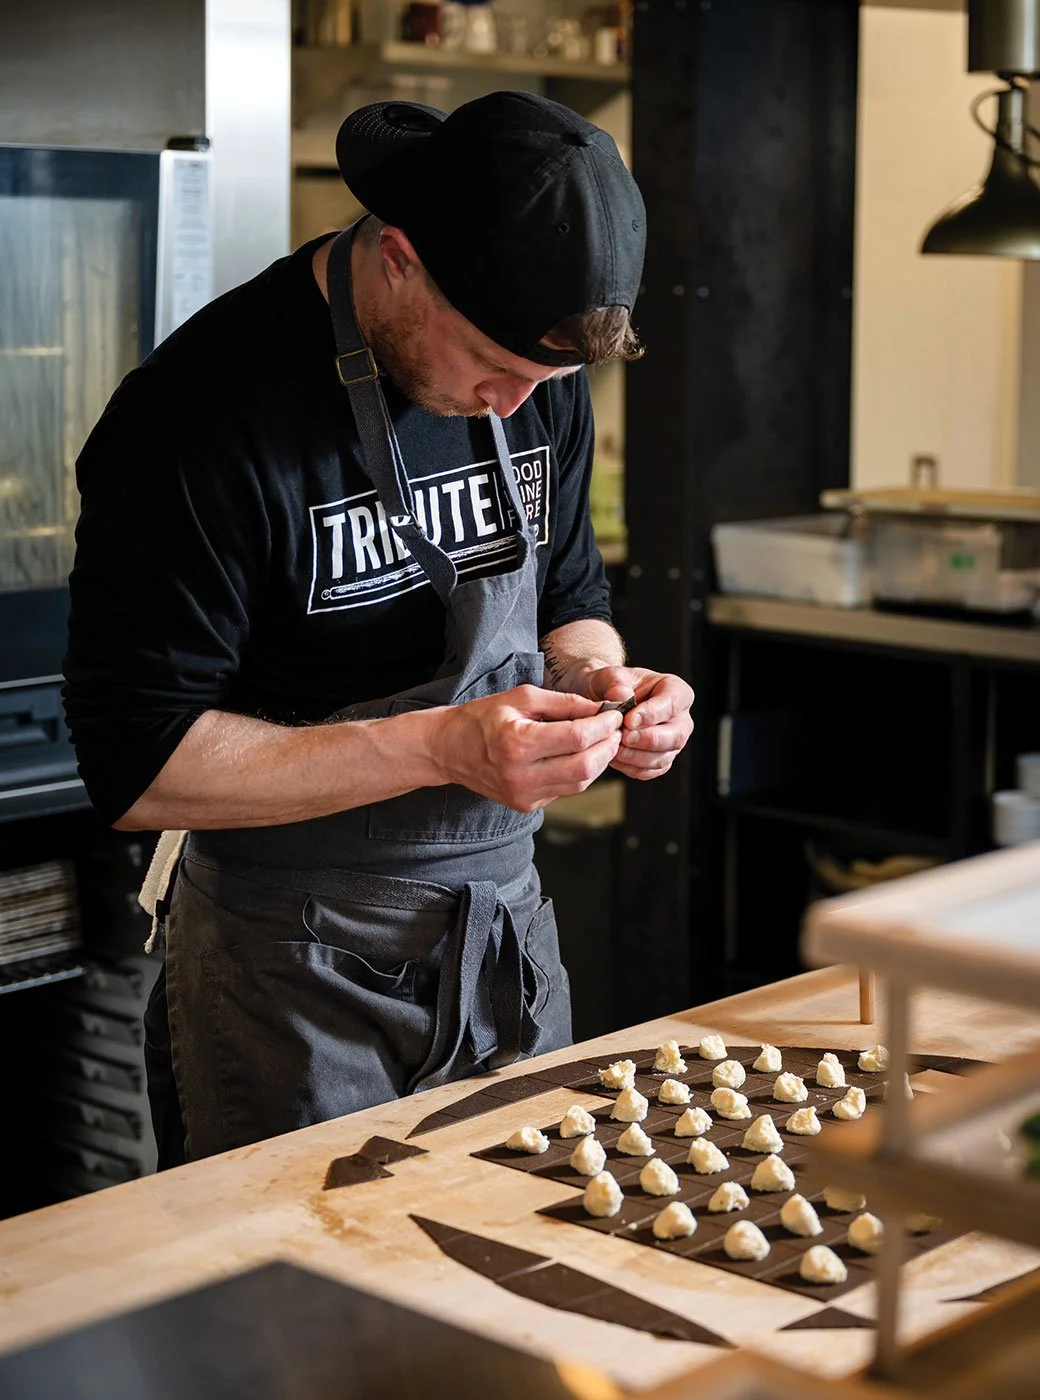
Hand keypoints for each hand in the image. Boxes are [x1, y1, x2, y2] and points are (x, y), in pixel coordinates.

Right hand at [431, 685, 624, 811]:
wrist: (449, 750)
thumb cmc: (482, 718)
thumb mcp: (522, 698)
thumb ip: (564, 702)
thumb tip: (599, 709)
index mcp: (517, 743)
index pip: (577, 738)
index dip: (603, 726)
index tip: (613, 714)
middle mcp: (521, 775)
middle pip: (585, 766)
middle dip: (607, 746)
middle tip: (614, 729)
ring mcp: (524, 795)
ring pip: (580, 783)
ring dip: (598, 761)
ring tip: (601, 740)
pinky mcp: (527, 805)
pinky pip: (565, 790)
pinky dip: (579, 772)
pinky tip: (578, 755)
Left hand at [583, 666, 693, 780]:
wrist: (600, 703)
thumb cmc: (610, 686)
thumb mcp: (608, 676)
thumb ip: (614, 683)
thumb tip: (622, 696)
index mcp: (675, 690)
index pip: (673, 703)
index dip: (652, 714)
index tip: (629, 720)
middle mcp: (680, 718)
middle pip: (677, 735)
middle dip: (648, 739)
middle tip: (623, 737)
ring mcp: (671, 742)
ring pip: (663, 757)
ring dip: (636, 756)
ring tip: (613, 747)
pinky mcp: (659, 760)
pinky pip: (650, 771)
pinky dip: (631, 767)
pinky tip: (613, 757)